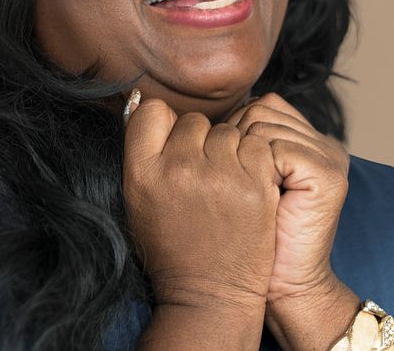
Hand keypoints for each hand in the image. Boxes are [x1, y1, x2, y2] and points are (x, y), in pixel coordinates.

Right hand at [123, 95, 280, 313]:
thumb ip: (140, 151)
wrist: (209, 293)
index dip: (165, 124)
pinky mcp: (254, 186)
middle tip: (203, 176)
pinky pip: (257, 145)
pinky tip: (247, 186)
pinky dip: (255, 161)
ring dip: (229, 151)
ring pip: (227, 131)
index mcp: (142, 171)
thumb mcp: (137, 198)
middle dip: (200, 142)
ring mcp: (218, 175)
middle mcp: (177, 168)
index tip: (173, 144)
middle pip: (193, 121)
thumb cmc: (171, 245)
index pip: (152, 110)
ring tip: (225, 184)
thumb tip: (142, 100)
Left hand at [228, 93, 358, 349]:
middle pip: (257, 110)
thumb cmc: (244, 238)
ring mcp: (329, 155)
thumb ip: (228, 143)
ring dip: (238, 160)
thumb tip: (170, 108)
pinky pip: (270, 147)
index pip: (259, 104)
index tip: (221, 172)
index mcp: (305, 140)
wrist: (280, 286)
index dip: (230, 134)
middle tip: (231, 188)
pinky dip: (254, 172)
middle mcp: (322, 142)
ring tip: (244, 196)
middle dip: (231, 145)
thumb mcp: (236, 181)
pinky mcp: (327, 173)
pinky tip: (258, 199)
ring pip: (261, 125)